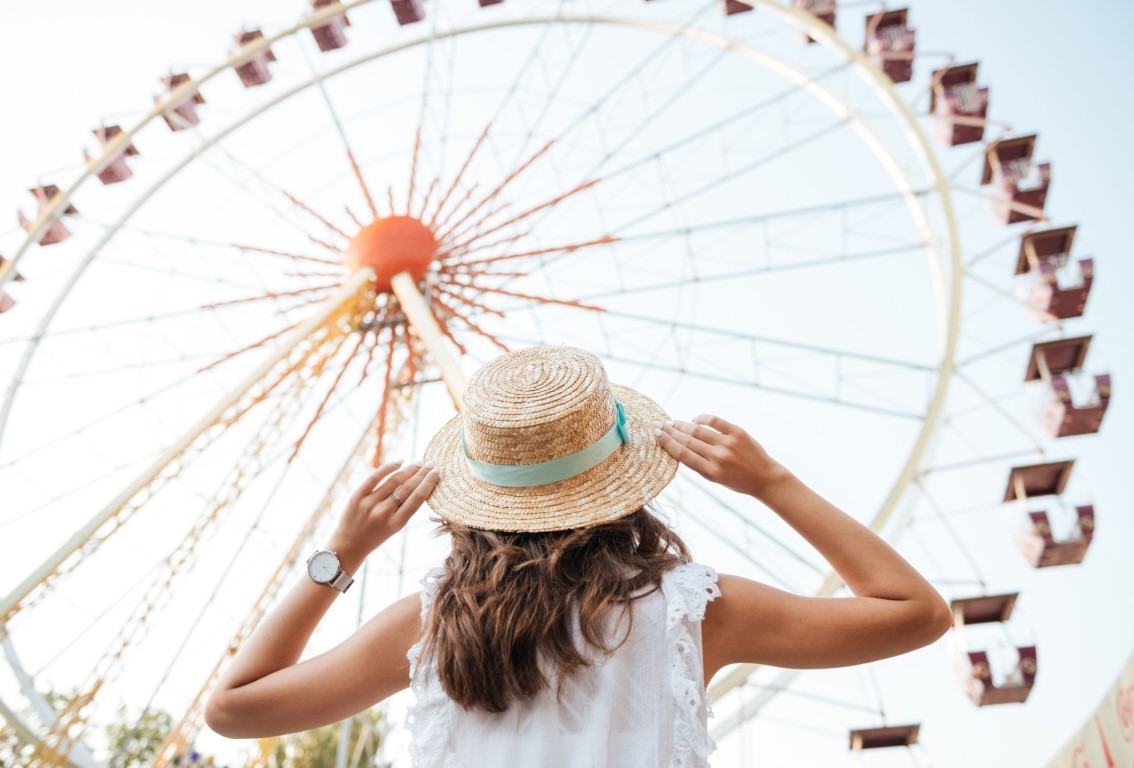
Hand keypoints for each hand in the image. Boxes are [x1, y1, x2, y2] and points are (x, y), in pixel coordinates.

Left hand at [327, 460, 438, 564]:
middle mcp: (383, 513)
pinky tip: (399, 462)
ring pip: (393, 481)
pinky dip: (388, 467)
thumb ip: (406, 509)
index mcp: (396, 524)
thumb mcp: (395, 527)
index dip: (428, 483)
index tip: (437, 472)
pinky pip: (375, 477)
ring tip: (418, 463)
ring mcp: (369, 504)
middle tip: (431, 464)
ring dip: (408, 469)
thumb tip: (420, 482)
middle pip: (407, 488)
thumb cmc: (376, 535)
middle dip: (421, 474)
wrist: (348, 545)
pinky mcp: (356, 496)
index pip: (417, 499)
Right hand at [655, 414, 786, 499]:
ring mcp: (728, 444)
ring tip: (672, 422)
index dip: (668, 443)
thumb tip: (680, 444)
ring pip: (698, 430)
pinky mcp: (738, 432)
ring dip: (682, 425)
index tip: (657, 435)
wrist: (765, 477)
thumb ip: (699, 464)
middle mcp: (718, 457)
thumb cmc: (737, 480)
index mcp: (711, 472)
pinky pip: (715, 421)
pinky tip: (694, 420)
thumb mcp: (715, 479)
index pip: (683, 455)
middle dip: (671, 432)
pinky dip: (702, 418)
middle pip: (688, 441)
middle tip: (658, 425)